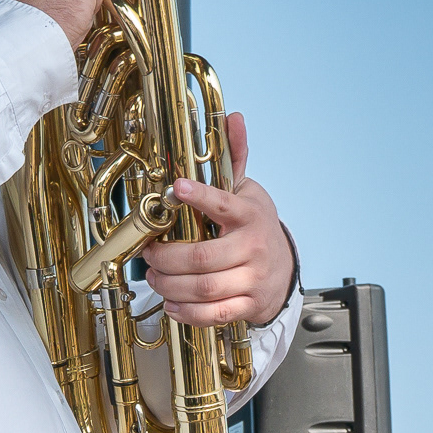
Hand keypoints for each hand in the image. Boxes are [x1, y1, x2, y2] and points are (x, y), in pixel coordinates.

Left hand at [142, 113, 295, 327]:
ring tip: (155, 278)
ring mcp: (252, 279)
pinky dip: (187, 313)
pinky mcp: (248, 304)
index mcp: (249, 215)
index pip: (223, 203)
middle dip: (166, 259)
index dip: (199, 197)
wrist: (284, 269)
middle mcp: (252, 248)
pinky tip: (171, 304)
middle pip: (202, 258)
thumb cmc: (255, 228)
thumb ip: (235, 158)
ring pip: (204, 288)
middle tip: (149, 256)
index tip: (177, 187)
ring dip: (170, 286)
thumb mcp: (248, 192)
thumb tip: (233, 118)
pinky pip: (213, 314)